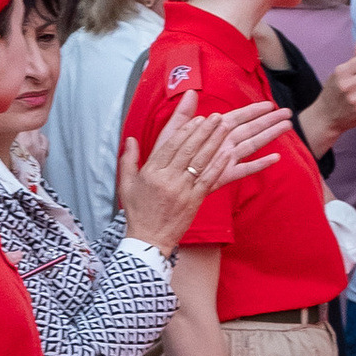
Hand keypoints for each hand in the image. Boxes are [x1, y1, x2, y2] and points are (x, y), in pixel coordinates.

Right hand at [119, 94, 286, 247]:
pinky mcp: (194, 201)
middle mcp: (167, 179)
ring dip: (214, 142)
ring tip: (225, 126)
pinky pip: (208, 179)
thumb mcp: (126, 184)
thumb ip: (128, 160)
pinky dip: (219, 165)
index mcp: (151, 172)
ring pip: (200, 161)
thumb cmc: (138, 211)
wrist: (148, 240)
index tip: (197, 118)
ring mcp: (182, 190)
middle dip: (204, 131)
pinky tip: (229, 153)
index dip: (186, 130)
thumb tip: (130, 139)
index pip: (171, 145)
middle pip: (188, 150)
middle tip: (216, 116)